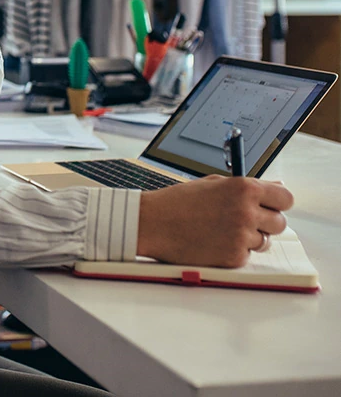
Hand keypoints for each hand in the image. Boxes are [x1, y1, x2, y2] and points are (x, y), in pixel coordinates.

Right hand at [137, 176, 293, 267]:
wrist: (154, 222)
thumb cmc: (180, 201)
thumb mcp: (214, 183)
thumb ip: (246, 187)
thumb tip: (276, 187)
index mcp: (244, 188)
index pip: (285, 198)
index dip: (278, 203)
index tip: (270, 206)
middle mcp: (247, 212)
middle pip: (280, 222)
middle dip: (265, 222)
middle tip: (244, 220)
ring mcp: (241, 236)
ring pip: (264, 241)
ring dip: (249, 238)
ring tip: (222, 230)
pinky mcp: (233, 258)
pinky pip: (246, 256)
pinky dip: (233, 251)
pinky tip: (214, 242)